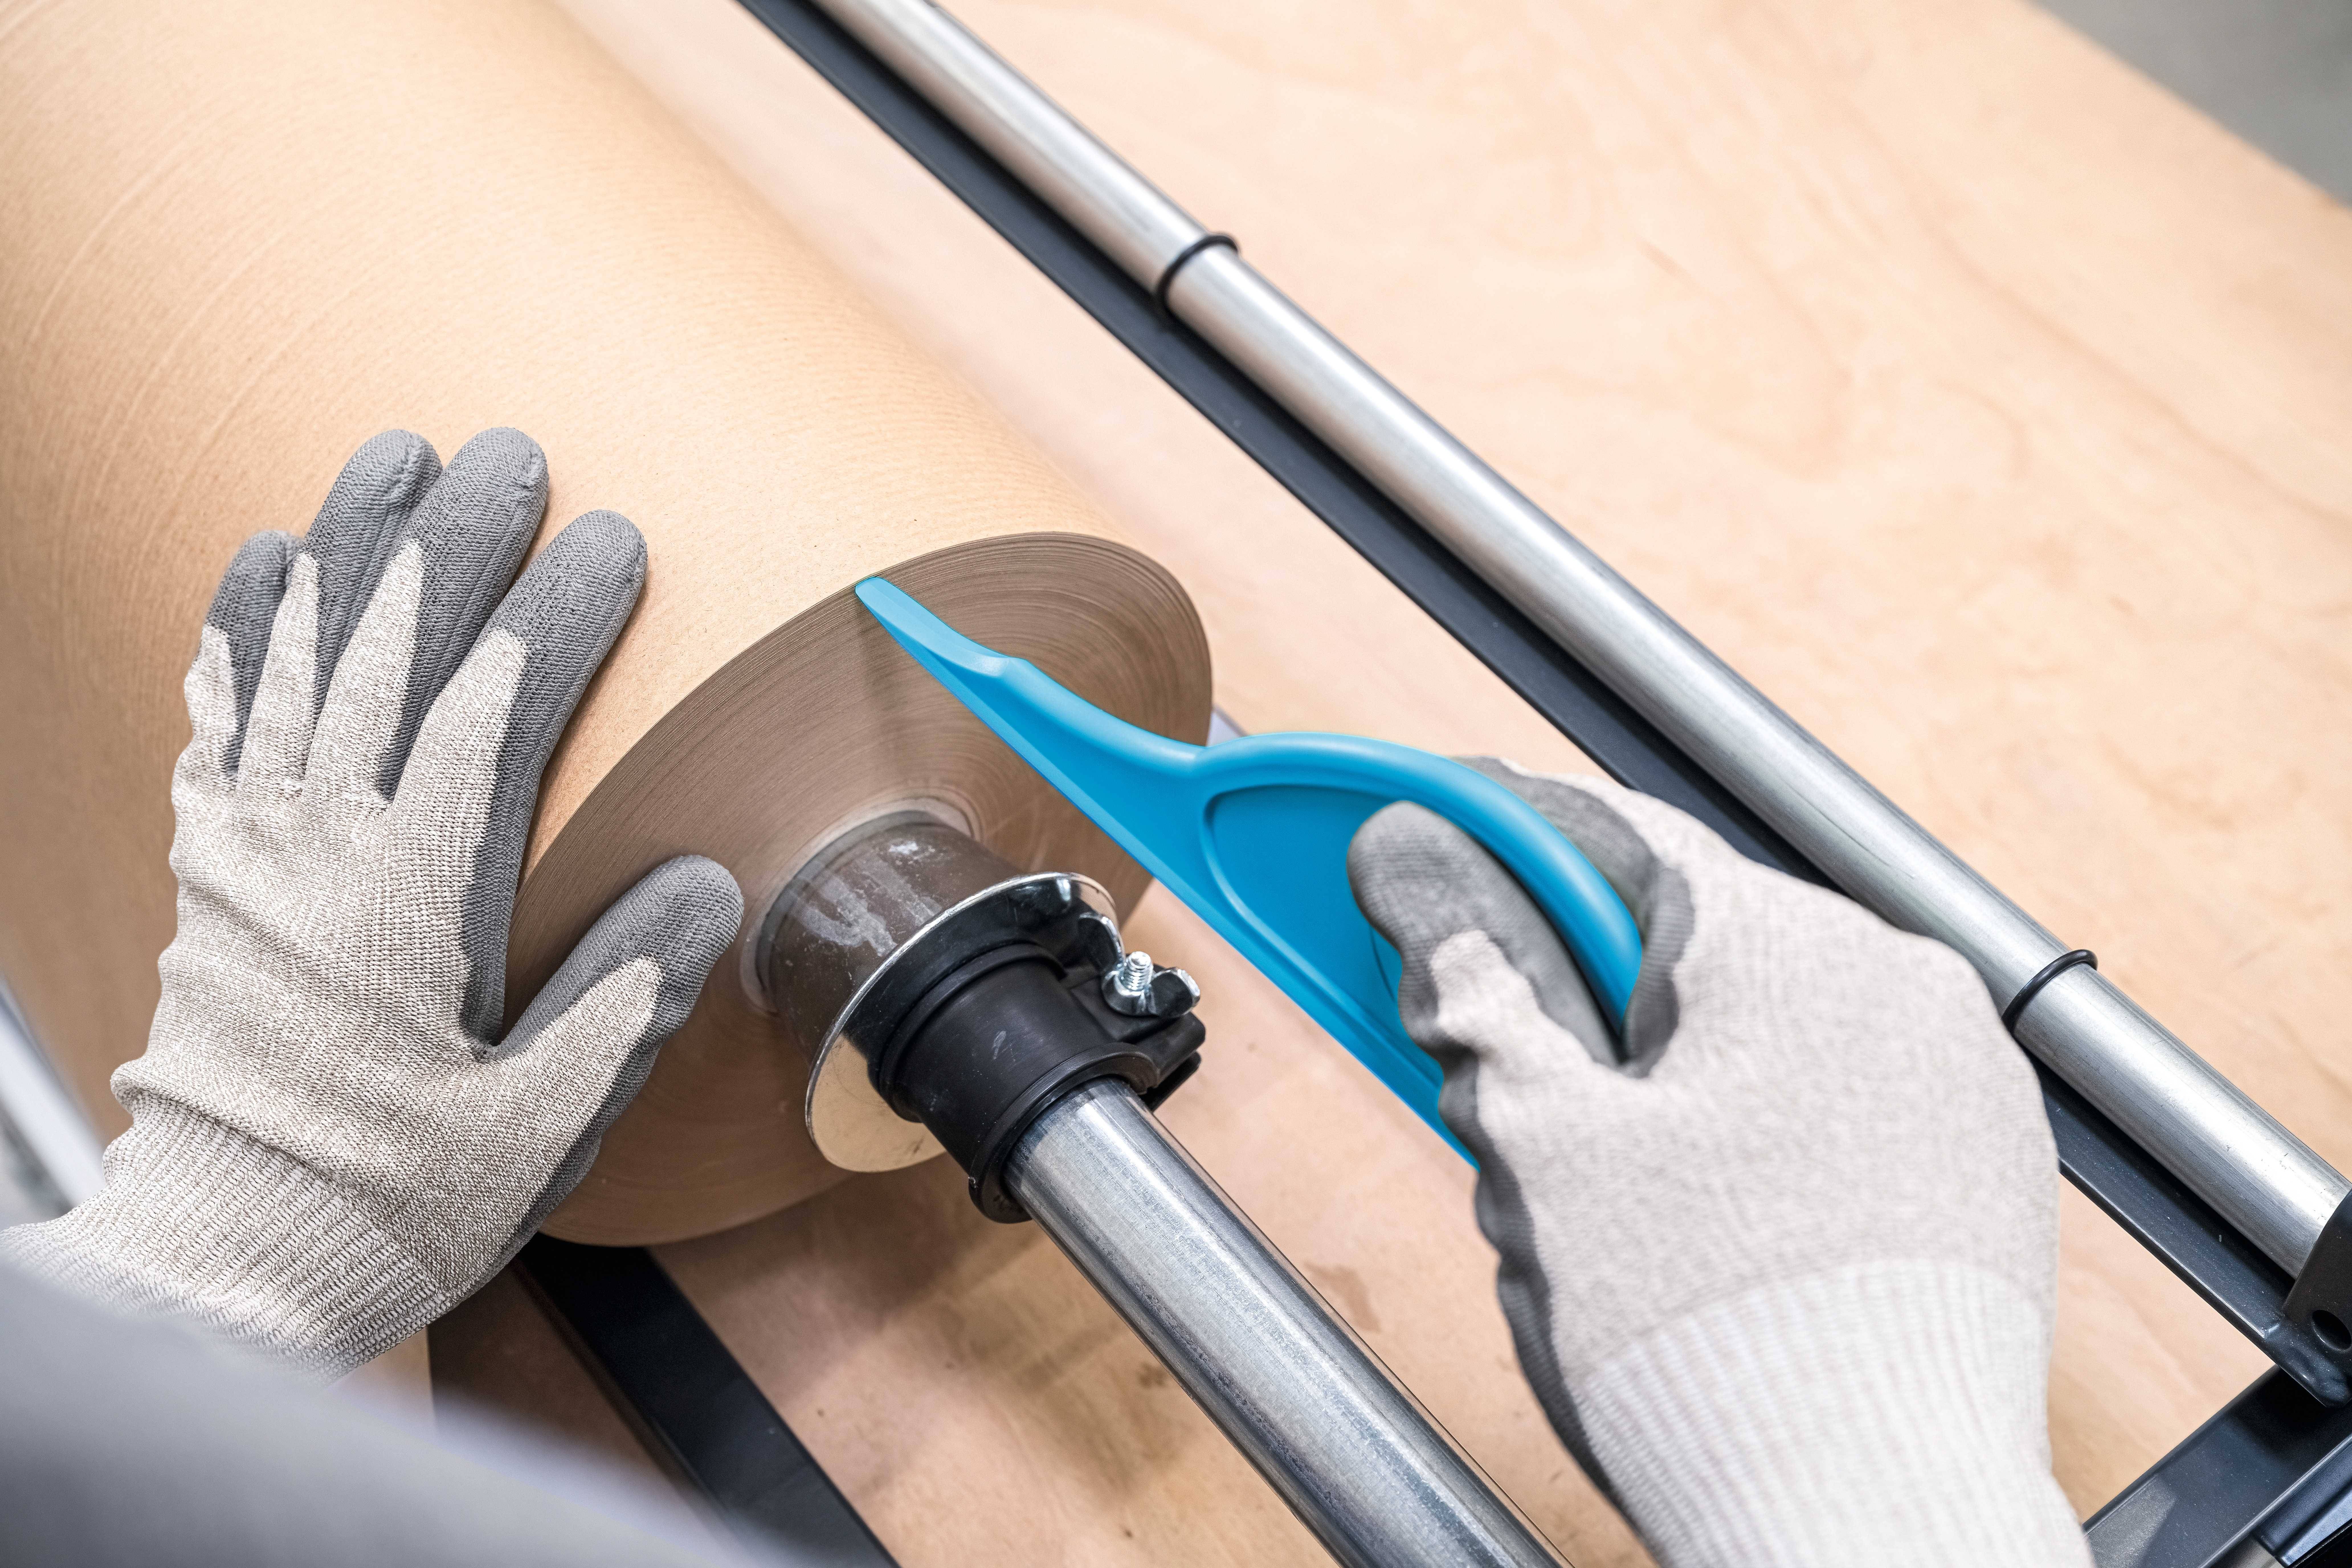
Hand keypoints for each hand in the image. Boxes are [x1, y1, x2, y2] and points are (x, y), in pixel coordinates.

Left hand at [2, 430, 741, 1377]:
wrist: (230, 1259)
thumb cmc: (394, 1201)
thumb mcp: (540, 1126)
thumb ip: (619, 997)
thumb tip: (703, 884)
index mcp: (410, 907)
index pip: (489, 717)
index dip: (556, 618)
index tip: (612, 537)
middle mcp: (318, 857)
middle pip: (389, 658)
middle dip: (454, 542)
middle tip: (507, 451)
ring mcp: (250, 855)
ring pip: (301, 663)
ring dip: (350, 551)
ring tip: (390, 456)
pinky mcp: (211, 874)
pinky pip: (221, 721)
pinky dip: (241, 633)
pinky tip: (262, 562)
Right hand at [1349, 761, 2086, 1566]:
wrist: (1872, 1526)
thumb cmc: (1710, 1345)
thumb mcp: (1542, 1139)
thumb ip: (1473, 982)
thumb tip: (1411, 862)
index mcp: (1792, 945)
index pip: (1599, 834)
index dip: (1480, 833)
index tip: (1403, 830)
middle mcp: (1896, 984)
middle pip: (1675, 938)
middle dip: (1563, 996)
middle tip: (1481, 1074)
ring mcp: (1951, 1081)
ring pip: (1748, 1025)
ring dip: (1646, 1073)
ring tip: (1589, 1196)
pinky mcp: (1970, 1171)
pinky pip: (1823, 1097)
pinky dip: (1737, 1128)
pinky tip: (1687, 1226)